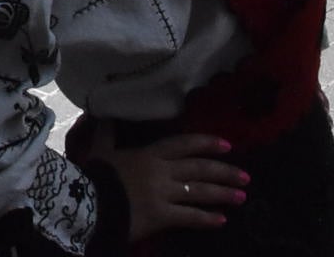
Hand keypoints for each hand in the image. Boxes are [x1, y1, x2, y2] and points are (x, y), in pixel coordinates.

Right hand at [94, 129, 247, 239]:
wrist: (87, 201)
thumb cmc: (95, 175)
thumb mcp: (100, 150)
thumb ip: (106, 133)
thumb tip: (103, 114)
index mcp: (149, 154)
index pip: (184, 144)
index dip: (206, 144)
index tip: (227, 145)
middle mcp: (161, 171)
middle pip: (199, 168)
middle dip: (224, 171)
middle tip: (245, 176)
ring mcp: (163, 194)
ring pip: (199, 191)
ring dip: (222, 194)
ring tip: (241, 196)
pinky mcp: (162, 216)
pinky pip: (189, 217)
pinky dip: (206, 219)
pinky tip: (222, 220)